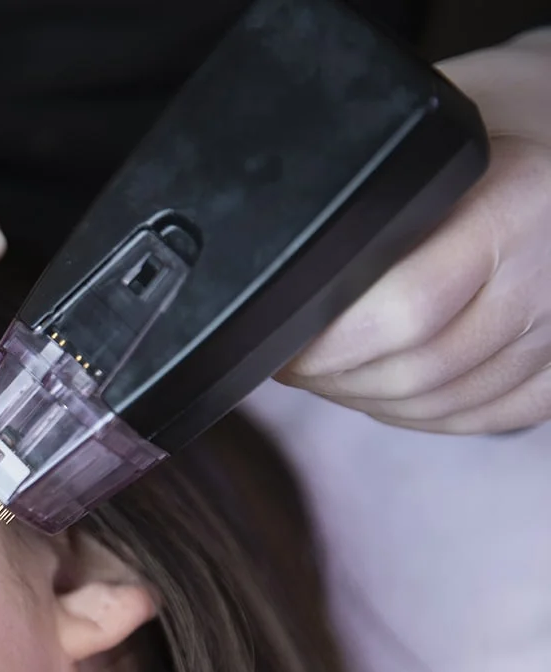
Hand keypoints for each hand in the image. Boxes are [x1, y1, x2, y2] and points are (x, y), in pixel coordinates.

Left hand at [279, 29, 550, 432]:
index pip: (404, 311)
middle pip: (418, 371)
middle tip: (292, 362)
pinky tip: (386, 388)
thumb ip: (377, 186)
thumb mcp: (441, 129)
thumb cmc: (505, 122)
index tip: (282, 341)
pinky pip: (480, 416)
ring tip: (328, 372)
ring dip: (368, 399)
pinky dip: (420, 413)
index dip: (326, 346)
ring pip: (443, 402)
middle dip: (334, 379)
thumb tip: (281, 245)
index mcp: (517, 206)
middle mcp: (549, 276)